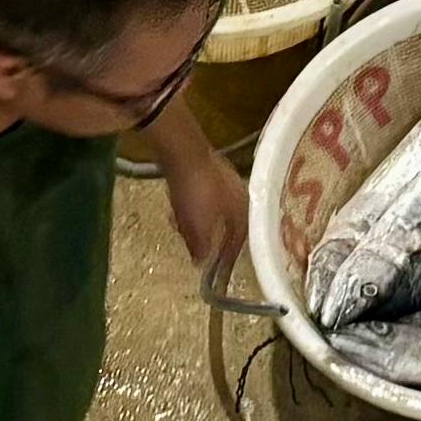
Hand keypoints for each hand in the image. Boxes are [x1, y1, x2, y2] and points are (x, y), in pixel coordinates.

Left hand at [163, 141, 242, 278]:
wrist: (183, 151)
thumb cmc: (195, 192)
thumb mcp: (196, 226)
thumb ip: (200, 247)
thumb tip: (201, 263)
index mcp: (243, 212)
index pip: (239, 242)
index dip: (226, 257)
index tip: (217, 269)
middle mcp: (241, 196)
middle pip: (226, 225)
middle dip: (208, 236)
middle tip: (193, 245)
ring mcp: (226, 180)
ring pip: (213, 209)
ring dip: (196, 220)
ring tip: (178, 224)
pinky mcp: (209, 169)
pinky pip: (204, 195)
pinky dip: (192, 206)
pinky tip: (176, 206)